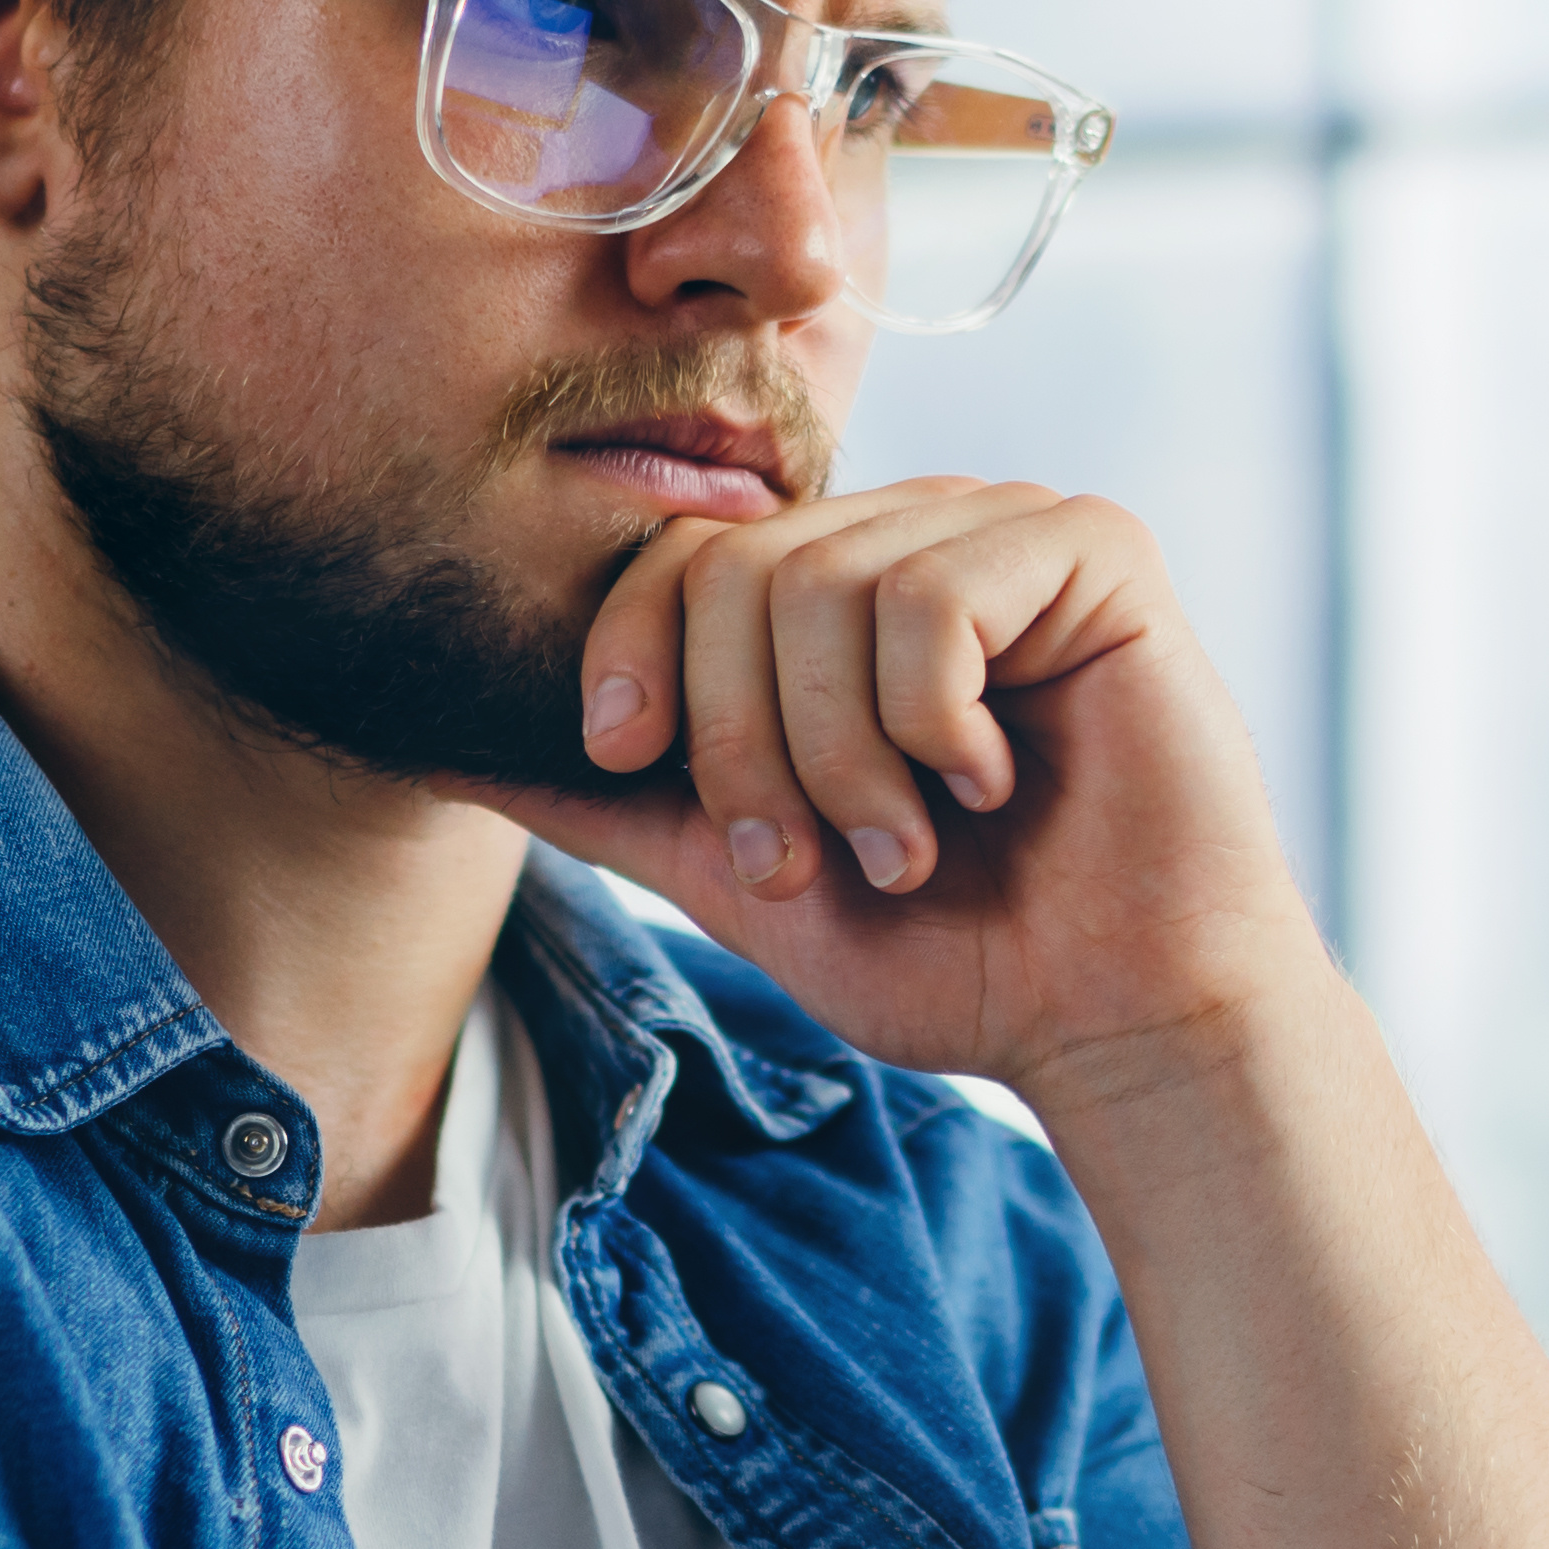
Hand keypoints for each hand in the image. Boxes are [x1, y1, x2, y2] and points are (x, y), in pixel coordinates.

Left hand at [447, 474, 1311, 1105]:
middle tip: (816, 860)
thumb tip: (436, 748)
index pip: (677, 560)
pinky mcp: (1094, 549)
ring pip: (827, 586)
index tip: (629, 762)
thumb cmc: (951, 953)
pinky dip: (936, 722)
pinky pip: (936, 594)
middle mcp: (915, 534)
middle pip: (738, 571)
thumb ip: (613, 799)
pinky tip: (994, 784)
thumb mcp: (741, 873)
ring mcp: (1005, 528)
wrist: (1112, 1021)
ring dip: (845, 760)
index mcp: (833, 592)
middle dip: (746, 746)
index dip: (629, 656)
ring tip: (910, 844)